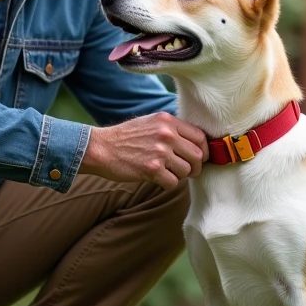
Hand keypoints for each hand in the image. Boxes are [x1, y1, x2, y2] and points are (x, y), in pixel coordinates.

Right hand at [80, 112, 207, 188]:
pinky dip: (168, 184)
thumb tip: (196, 144)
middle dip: (195, 167)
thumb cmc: (126, 137)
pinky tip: (158, 179)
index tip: (199, 158)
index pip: (200, 136)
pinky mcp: (152, 169)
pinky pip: (173, 182)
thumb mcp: (150, 122)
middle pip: (197, 155)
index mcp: (168, 121)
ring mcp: (159, 152)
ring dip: (180, 176)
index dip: (204, 151)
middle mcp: (166, 134)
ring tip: (168, 172)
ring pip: (186, 170)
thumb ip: (172, 129)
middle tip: (188, 171)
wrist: (101, 148)